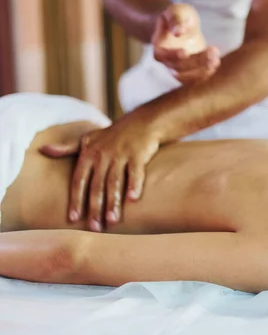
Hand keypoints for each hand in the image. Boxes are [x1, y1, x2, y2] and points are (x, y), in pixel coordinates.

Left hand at [40, 117, 159, 231]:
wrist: (142, 122)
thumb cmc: (113, 134)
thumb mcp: (88, 139)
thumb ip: (67, 148)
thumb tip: (43, 150)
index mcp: (89, 154)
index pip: (79, 180)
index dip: (76, 199)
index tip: (73, 218)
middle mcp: (103, 155)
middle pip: (97, 185)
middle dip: (95, 208)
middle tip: (95, 228)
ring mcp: (121, 154)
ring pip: (115, 182)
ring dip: (113, 202)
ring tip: (112, 220)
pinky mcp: (138, 154)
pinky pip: (135, 172)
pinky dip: (134, 185)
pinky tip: (133, 200)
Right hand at [152, 3, 220, 84]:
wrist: (182, 24)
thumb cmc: (179, 16)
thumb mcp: (177, 11)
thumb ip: (176, 19)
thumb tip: (179, 31)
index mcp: (159, 46)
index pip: (163, 56)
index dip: (173, 56)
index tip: (185, 52)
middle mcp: (167, 61)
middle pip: (178, 68)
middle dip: (196, 61)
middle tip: (212, 50)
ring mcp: (178, 69)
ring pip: (187, 77)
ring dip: (202, 70)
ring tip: (216, 58)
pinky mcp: (190, 72)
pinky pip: (196, 80)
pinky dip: (206, 74)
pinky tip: (216, 62)